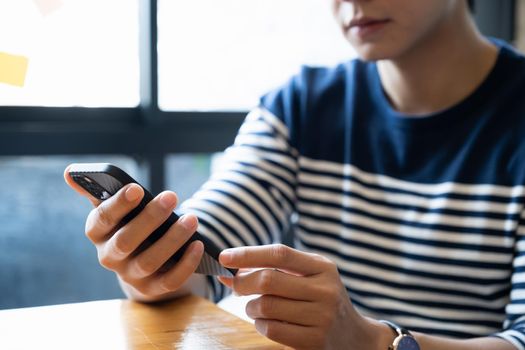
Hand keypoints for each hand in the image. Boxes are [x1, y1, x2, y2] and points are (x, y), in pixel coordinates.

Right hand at [64, 166, 203, 300]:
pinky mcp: (152, 289)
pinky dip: (185, 264)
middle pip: (126, 240)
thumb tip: (70, 172)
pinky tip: (198, 244)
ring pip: (149, 261)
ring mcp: (130, 276)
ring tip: (191, 219)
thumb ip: (99, 191)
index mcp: (98, 233)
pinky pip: (169, 280)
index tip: (136, 188)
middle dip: (150, 218)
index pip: (102, 219)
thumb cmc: (130, 224)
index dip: (118, 204)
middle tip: (171, 196)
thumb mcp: (116, 209)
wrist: (142, 262)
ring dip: (172, 239)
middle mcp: (109, 257)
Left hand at [217, 244, 381, 349]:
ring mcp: (321, 317)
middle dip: (243, 282)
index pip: (280, 253)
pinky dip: (260, 324)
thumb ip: (275, 269)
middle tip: (235, 286)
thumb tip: (229, 271)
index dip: (248, 254)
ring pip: (266, 306)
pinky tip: (265, 321)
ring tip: (256, 306)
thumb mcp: (309, 276)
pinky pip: (272, 329)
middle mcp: (325, 290)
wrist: (354, 337)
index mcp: (323, 267)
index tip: (224, 256)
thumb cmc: (320, 299)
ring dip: (251, 306)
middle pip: (268, 280)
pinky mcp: (314, 341)